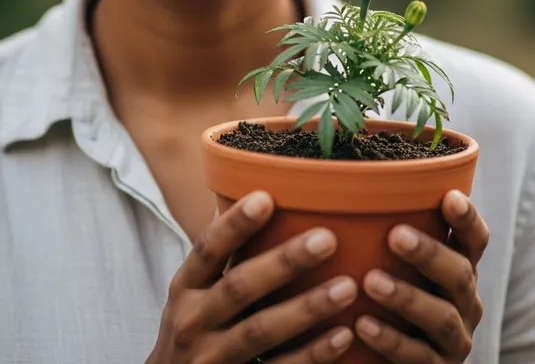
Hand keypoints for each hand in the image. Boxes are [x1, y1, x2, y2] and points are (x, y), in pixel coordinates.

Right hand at [146, 190, 356, 363]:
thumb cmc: (192, 327)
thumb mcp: (192, 290)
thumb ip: (218, 252)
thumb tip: (240, 188)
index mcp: (185, 286)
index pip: (208, 248)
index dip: (235, 224)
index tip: (267, 198)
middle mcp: (193, 320)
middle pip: (239, 286)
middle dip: (284, 262)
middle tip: (327, 239)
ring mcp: (214, 357)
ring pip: (262, 331)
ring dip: (307, 308)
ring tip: (348, 287)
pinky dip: (311, 355)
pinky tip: (342, 336)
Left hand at [356, 190, 488, 362]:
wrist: (382, 356)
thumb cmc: (385, 291)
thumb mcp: (393, 260)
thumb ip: (383, 229)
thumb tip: (336, 180)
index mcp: (457, 267)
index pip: (474, 240)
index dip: (467, 219)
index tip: (450, 196)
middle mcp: (463, 301)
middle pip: (459, 274)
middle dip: (429, 253)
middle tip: (396, 236)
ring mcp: (454, 339)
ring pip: (441, 317)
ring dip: (407, 297)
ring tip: (371, 281)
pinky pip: (419, 357)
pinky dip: (391, 341)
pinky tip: (362, 325)